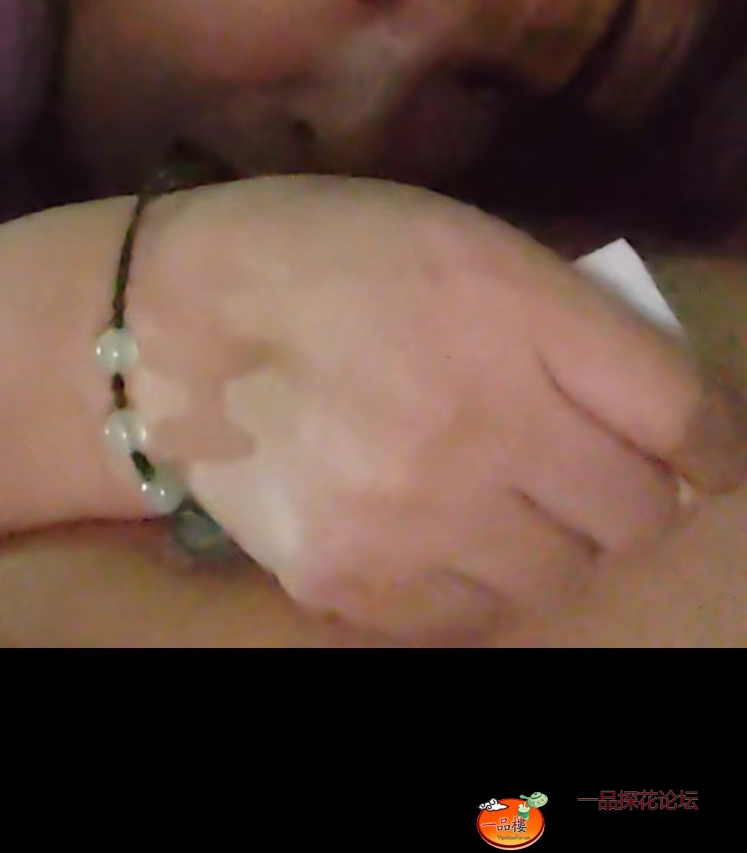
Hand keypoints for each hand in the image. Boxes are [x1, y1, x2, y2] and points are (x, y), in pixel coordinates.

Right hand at [125, 175, 746, 641]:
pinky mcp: (361, 586)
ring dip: (554, 542)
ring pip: (561, 576)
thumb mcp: (455, 238)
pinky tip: (432, 522)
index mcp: (507, 309)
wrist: (161, 326)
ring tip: (504, 496)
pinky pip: (474, 613)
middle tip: (591, 470)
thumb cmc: (322, 256)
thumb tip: (657, 413)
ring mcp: (417, 516)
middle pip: (635, 511)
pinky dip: (474, 579)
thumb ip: (558, 316)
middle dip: (631, 493)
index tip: (705, 453)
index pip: (677, 413)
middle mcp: (477, 420)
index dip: (712, 443)